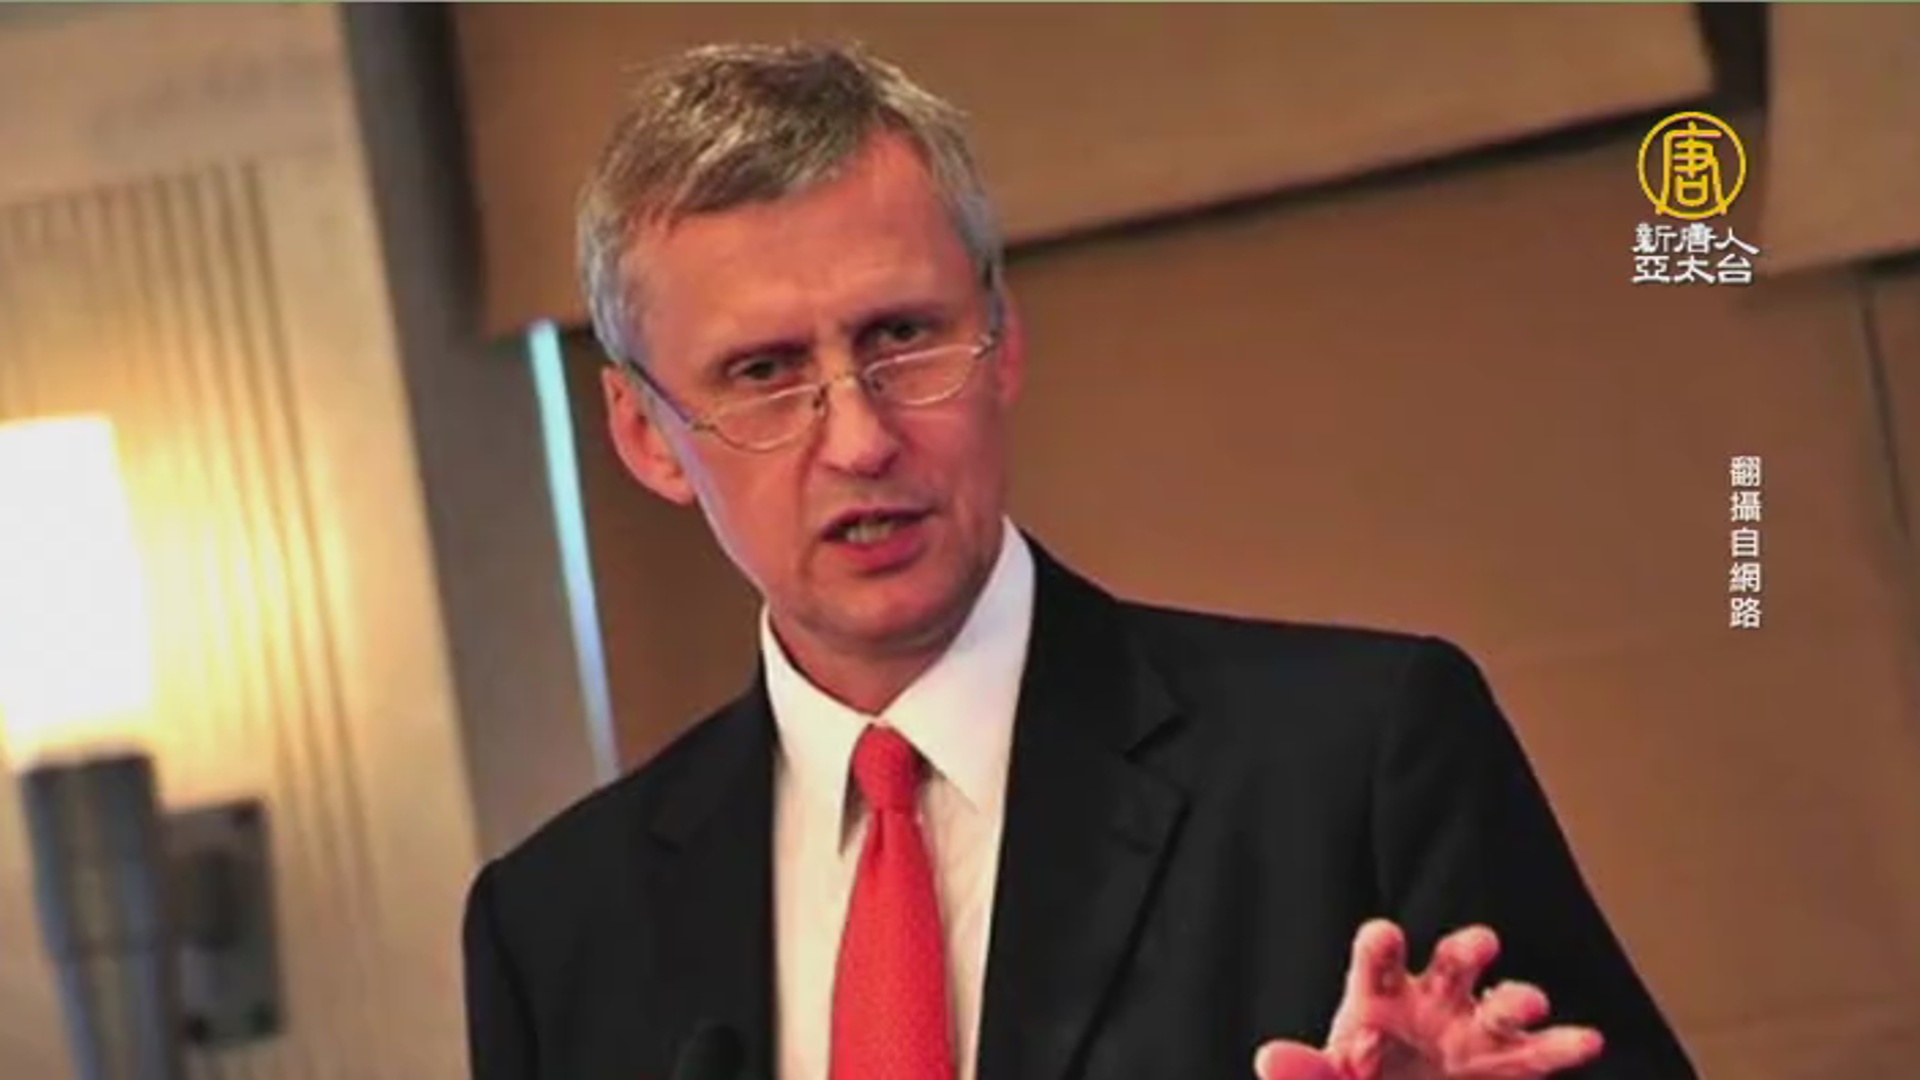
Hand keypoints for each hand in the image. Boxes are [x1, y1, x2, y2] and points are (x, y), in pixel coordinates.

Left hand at [1252, 920, 1603, 1079]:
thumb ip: (1304, 1072)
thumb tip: (1269, 1055)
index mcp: (1378, 993)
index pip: (1377, 959)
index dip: (1381, 947)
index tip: (1383, 936)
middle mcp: (1432, 998)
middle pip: (1450, 963)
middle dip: (1465, 950)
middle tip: (1480, 942)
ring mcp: (1475, 1028)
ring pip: (1502, 1001)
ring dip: (1517, 997)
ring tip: (1529, 1000)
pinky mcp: (1510, 1063)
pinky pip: (1541, 1052)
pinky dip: (1563, 1046)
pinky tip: (1586, 1040)